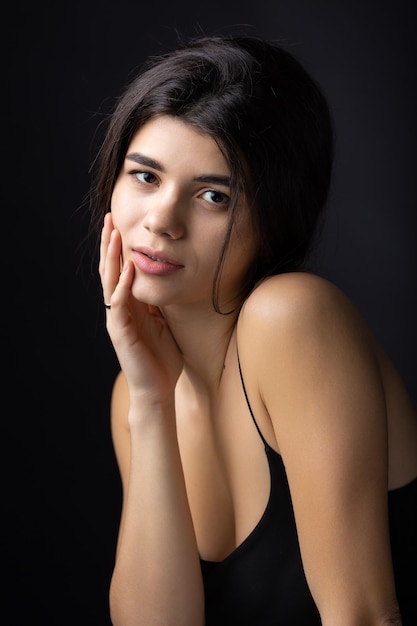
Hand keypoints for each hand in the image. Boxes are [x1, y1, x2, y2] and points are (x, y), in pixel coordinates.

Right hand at [99, 213, 182, 407]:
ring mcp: (118, 320)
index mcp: (130, 305)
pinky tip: (128, 267)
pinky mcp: (120, 332)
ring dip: (112, 257)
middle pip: (110, 270)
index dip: (118, 247)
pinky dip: (123, 285)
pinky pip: (120, 304)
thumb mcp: (162, 322)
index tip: (121, 223)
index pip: (120, 269)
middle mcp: (119, 309)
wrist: (157, 389)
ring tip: (112, 233)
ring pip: (110, 282)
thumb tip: (161, 281)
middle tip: (109, 217)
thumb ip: (156, 303)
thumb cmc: (161, 358)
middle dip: (109, 244)